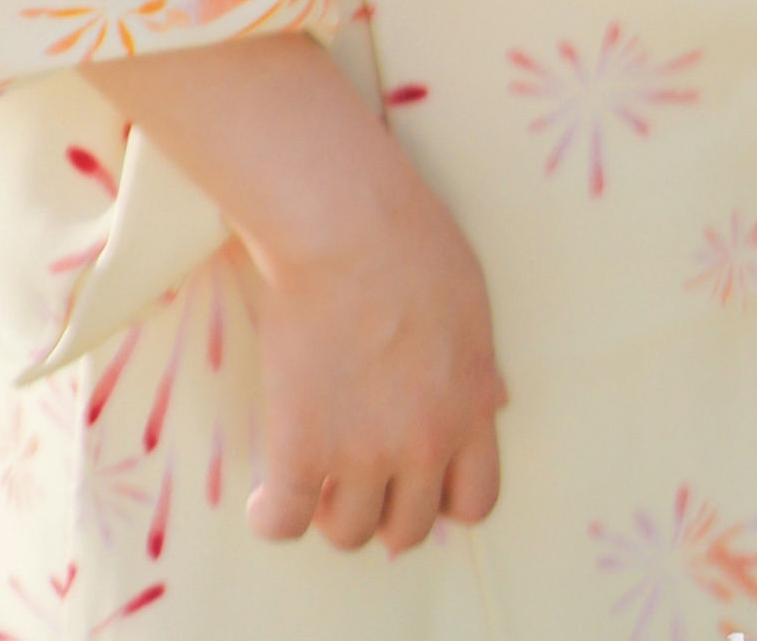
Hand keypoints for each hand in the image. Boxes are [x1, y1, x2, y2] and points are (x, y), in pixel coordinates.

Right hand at [83, 31, 503, 552]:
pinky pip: (284, 522)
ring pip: (350, 533)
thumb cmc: (410, 239)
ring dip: (331, 511)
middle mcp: (425, 443)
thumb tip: (492, 403)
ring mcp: (364, 452)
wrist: (345, 223)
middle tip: (358, 476)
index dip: (445, 499)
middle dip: (386, 509)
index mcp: (472, 406)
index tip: (419, 480)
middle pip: (410, 528)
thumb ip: (477, 366)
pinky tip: (265, 497)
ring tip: (314, 477)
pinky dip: (271, 516)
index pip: (476, 501)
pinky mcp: (303, 448)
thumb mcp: (471, 303)